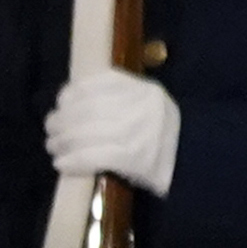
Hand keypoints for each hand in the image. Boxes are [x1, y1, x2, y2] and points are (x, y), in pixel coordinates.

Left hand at [44, 66, 180, 197]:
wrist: (196, 162)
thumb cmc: (163, 136)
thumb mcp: (148, 106)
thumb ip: (118, 99)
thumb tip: (71, 102)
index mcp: (144, 89)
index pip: (98, 83)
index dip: (73, 93)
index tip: (62, 103)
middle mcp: (141, 106)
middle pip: (87, 109)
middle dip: (61, 120)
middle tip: (51, 130)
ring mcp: (137, 131)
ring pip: (85, 132)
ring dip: (62, 142)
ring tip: (54, 147)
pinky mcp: (133, 158)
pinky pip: (93, 156)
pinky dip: (73, 160)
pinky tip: (62, 164)